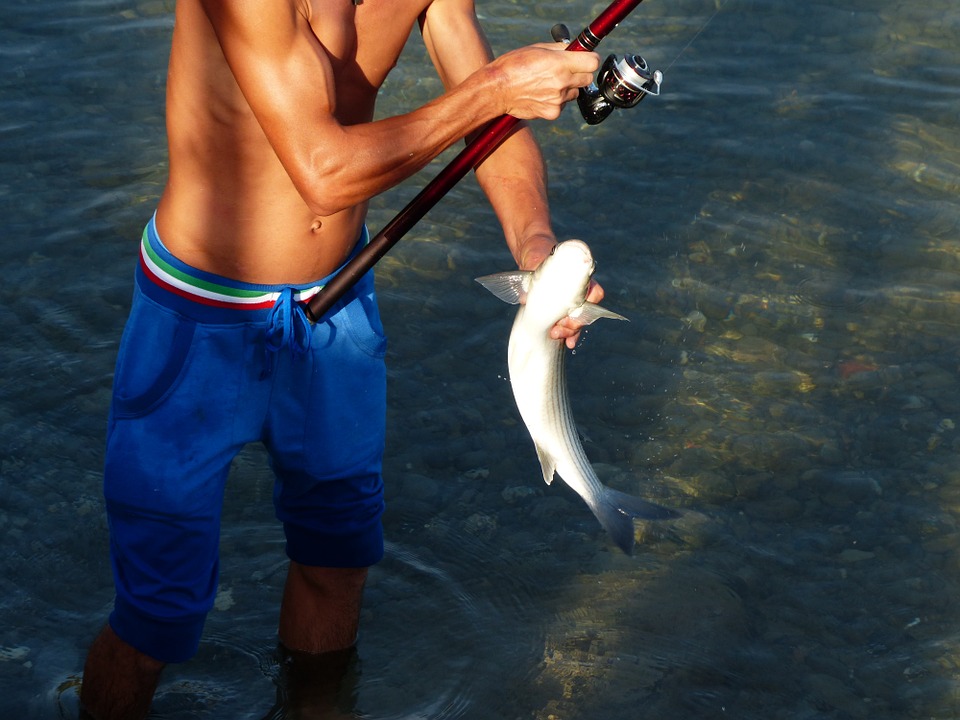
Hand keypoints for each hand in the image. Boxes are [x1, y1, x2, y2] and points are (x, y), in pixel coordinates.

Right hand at [490, 43, 599, 120]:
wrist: (497, 90)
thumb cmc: (513, 66)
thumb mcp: (537, 49)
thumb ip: (559, 49)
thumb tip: (573, 49)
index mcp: (559, 64)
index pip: (593, 63)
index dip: (590, 59)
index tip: (586, 59)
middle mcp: (561, 83)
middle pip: (587, 79)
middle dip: (580, 73)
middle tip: (567, 71)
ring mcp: (558, 100)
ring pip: (575, 93)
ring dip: (567, 88)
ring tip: (547, 84)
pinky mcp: (552, 113)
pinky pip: (563, 104)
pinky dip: (556, 100)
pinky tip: (542, 94)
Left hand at [518, 235, 605, 349]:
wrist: (533, 257)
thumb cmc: (537, 255)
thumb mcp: (534, 262)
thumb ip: (531, 275)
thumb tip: (525, 300)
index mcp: (580, 276)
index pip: (594, 293)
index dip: (587, 306)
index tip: (572, 314)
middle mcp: (581, 290)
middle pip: (587, 312)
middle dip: (575, 324)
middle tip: (559, 329)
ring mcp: (573, 301)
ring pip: (580, 320)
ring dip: (571, 332)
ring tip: (559, 337)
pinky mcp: (562, 309)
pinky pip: (570, 323)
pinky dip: (569, 334)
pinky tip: (567, 343)